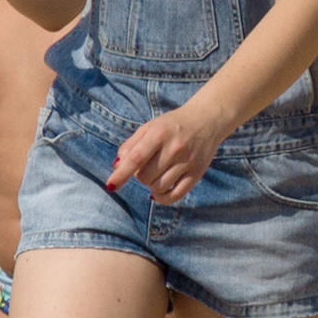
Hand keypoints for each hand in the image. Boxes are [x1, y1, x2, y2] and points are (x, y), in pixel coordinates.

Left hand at [105, 102, 221, 205]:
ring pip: (158, 187)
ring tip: (155, 174)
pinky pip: (175, 195)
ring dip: (151, 185)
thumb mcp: (150, 127)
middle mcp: (174, 148)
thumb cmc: (172, 125)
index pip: (136, 158)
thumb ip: (131, 145)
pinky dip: (162, 198)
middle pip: (145, 176)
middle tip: (146, 166)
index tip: (110, 185)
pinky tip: (157, 193)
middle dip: (139, 176)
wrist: (207, 119)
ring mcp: (187, 162)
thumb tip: (117, 166)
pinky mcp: (197, 173)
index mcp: (159, 133)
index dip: (121, 174)